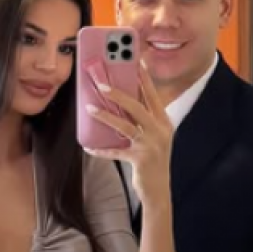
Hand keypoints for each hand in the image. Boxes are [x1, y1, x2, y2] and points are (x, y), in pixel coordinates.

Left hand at [84, 61, 173, 208]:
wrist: (158, 190)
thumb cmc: (152, 160)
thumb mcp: (152, 137)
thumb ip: (140, 120)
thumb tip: (118, 102)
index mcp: (163, 121)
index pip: (152, 95)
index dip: (143, 78)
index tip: (135, 61)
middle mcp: (160, 131)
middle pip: (138, 106)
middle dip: (120, 94)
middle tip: (102, 84)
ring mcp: (151, 145)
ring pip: (127, 126)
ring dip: (107, 116)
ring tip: (90, 108)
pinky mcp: (140, 160)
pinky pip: (116, 152)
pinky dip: (102, 149)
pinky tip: (89, 147)